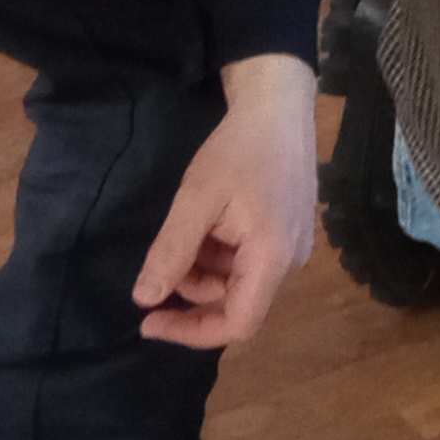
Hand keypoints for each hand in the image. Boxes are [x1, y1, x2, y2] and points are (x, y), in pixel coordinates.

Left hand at [133, 52, 320, 348]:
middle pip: (236, 303)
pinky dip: (221, 255)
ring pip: (240, 282)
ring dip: (204, 270)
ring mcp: (294, 248)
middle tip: (162, 261)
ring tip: (190, 228)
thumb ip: (172, 252)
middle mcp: (291, 262)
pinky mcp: (290, 233)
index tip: (149, 321)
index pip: (237, 324)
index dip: (191, 331)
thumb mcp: (196, 199)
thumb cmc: (238, 149)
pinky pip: (250, 262)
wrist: (278, 107)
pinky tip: (211, 221)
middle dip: (192, 291)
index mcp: (273, 258)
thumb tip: (145, 299)